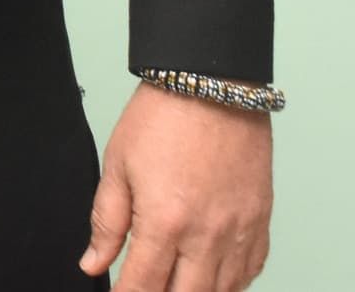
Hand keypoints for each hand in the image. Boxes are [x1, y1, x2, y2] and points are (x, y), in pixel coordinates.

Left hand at [80, 82, 273, 290]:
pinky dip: (232, 283)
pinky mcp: (261, 220)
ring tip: (177, 286)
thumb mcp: (118, 165)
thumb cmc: (163, 117)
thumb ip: (107, 222)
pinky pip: (251, 271)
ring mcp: (240, 230)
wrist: (212, 84)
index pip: (143, 285)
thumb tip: (94, 264)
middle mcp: (207, 234)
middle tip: (146, 290)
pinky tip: (213, 278)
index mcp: (165, 221)